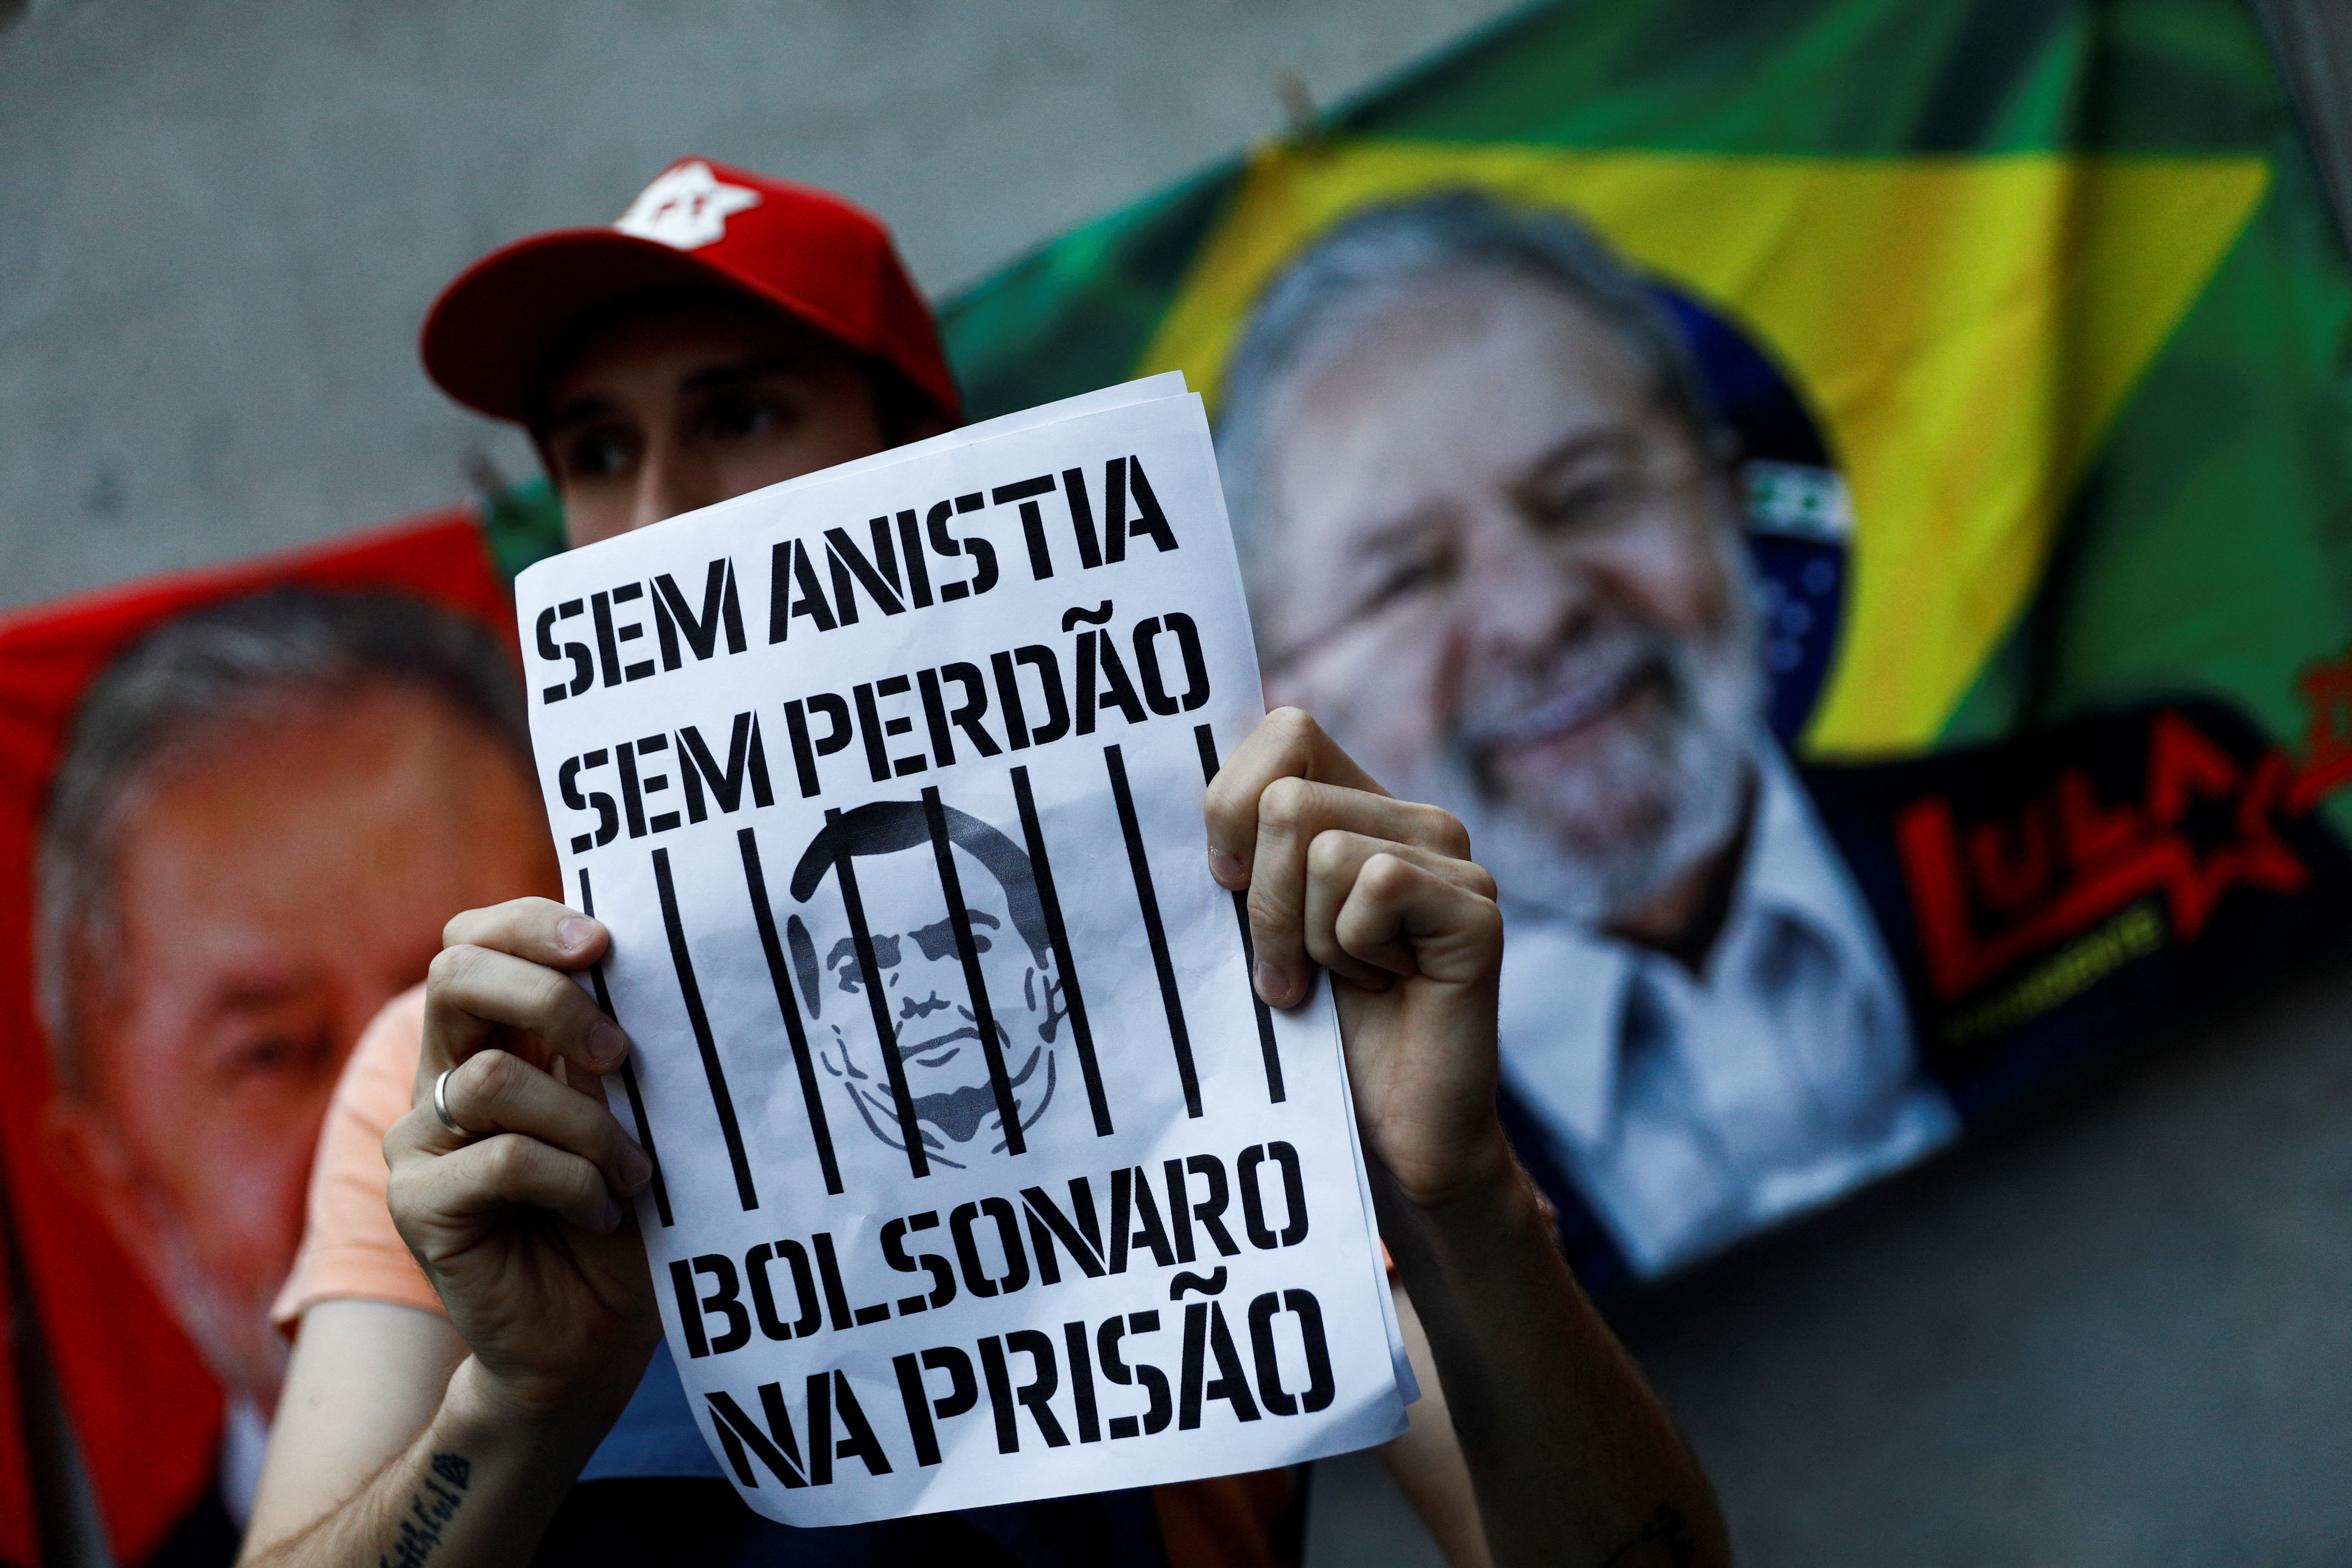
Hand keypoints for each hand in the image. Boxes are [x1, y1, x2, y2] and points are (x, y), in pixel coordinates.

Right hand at [386, 898, 660, 1423]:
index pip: (470, 942)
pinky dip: (573, 1181)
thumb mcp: (620, 1111)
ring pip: (495, 1080)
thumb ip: (600, 1045)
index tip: (601, 941)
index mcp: (488, 1041)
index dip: (525, 924)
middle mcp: (440, 1078)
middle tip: (618, 1053)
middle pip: (456, 977)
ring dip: (588, 1124)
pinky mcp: (417, 1204)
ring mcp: (419, 1141)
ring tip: (633, 1172)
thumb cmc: (617, 1212)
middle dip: (548, 996)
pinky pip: (502, 1158)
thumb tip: (627, 963)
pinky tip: (601, 1214)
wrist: (589, 1335)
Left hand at [1204, 709, 1510, 1208]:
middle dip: (1262, 902)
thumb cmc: (1308, 1028)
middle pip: (1284, 799)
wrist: (1386, 1131)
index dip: (1231, 806)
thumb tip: (1173, 776)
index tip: (1229, 886)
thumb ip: (1235, 850)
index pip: (1284, 730)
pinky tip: (1386, 987)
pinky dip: (1353, 952)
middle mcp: (1413, 818)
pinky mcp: (1476, 909)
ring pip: (1321, 847)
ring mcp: (1454, 860)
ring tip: (1342, 981)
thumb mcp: (1252, 924)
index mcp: (1358, 806)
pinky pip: (1373, 886)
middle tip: (1292, 969)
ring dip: (1307, 937)